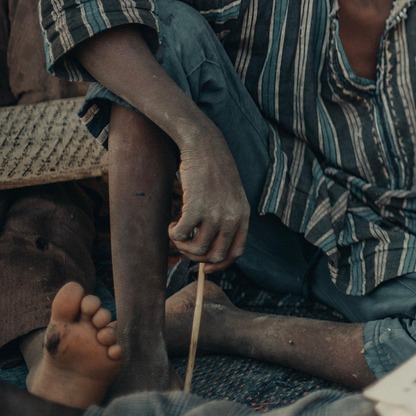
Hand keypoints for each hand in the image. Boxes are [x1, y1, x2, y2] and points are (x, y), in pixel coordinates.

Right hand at [167, 131, 249, 271]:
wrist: (205, 146)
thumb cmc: (214, 171)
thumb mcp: (230, 196)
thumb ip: (227, 218)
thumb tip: (210, 250)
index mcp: (243, 215)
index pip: (236, 252)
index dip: (220, 265)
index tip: (206, 268)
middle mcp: (232, 217)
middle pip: (215, 256)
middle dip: (196, 258)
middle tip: (185, 246)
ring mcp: (215, 213)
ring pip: (197, 249)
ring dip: (183, 246)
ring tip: (178, 231)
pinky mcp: (195, 208)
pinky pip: (181, 235)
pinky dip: (173, 234)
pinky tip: (172, 223)